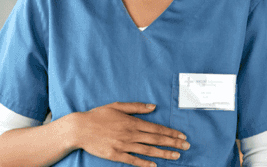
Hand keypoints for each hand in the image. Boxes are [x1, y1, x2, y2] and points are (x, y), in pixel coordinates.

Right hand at [72, 102, 189, 166]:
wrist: (80, 128)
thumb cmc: (98, 115)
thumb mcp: (117, 106)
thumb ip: (136, 107)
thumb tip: (153, 106)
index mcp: (132, 121)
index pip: (156, 128)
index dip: (171, 133)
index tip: (182, 136)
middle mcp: (130, 134)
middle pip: (156, 140)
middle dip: (173, 143)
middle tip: (186, 147)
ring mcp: (123, 145)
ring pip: (148, 150)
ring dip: (164, 154)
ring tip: (176, 156)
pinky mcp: (116, 155)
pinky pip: (133, 160)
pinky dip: (145, 164)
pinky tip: (155, 165)